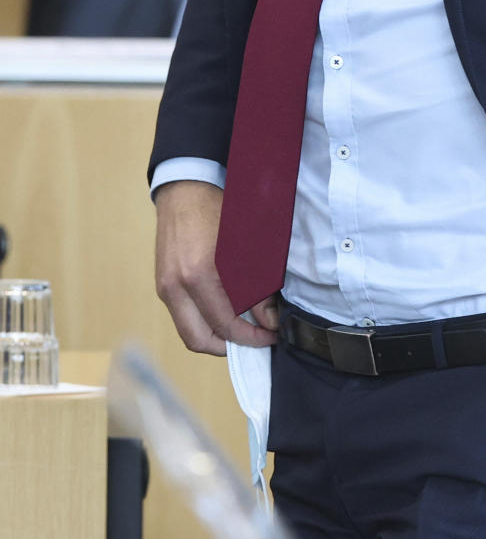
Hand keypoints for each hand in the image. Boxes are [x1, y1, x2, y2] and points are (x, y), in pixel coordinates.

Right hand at [154, 180, 277, 354]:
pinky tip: (224, 313)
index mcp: (198, 275)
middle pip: (199, 340)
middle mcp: (176, 286)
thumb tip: (268, 320)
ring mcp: (165, 287)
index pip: (225, 324)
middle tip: (254, 341)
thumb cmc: (219, 211)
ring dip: (214, 337)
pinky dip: (202, 322)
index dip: (250, 337)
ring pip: (188, 331)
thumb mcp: (247, 246)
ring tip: (241, 330)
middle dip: (229, 347)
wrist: (185, 190)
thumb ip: (258, 286)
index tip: (269, 336)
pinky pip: (182, 316)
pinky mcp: (162, 285)